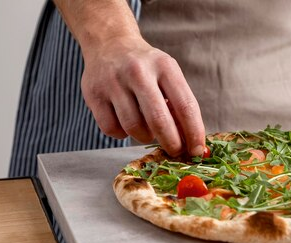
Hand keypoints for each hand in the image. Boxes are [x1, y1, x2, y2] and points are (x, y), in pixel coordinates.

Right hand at [81, 36, 205, 156]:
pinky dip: (122, 134)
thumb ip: (178, 105)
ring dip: (145, 137)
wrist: (109, 43)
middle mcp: (138, 71)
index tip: (197, 151)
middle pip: (158, 120)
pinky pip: (112, 129)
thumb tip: (190, 143)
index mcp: (164, 66)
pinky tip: (125, 123)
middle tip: (174, 151)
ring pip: (134, 128)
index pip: (185, 106)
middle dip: (170, 143)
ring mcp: (113, 82)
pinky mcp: (93, 95)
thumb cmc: (146, 68)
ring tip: (147, 129)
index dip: (193, 133)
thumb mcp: (167, 75)